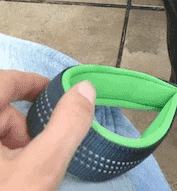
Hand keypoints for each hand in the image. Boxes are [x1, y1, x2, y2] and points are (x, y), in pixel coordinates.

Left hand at [0, 70, 95, 190]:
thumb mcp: (40, 168)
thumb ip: (66, 126)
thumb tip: (85, 89)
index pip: (5, 80)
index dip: (30, 82)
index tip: (51, 91)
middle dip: (21, 124)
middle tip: (38, 149)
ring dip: (10, 141)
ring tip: (23, 170)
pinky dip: (0, 155)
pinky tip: (9, 178)